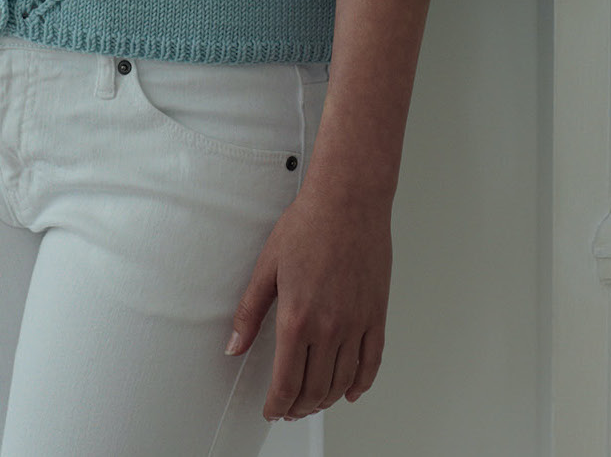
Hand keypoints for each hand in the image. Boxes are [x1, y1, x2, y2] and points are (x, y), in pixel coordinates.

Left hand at [225, 181, 391, 421]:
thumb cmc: (308, 225)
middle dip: (299, 407)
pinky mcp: (377, 315)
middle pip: (315, 390)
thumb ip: (249, 312)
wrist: (348, 201)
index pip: (286, 383)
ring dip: (326, 399)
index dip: (277, 405)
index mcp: (297, 318)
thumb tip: (234, 345)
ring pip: (342, 382)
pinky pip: (371, 363)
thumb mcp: (267, 267)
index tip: (272, 410)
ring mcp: (356, 324)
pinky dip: (361, 384)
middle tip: (289, 407)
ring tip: (313, 400)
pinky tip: (350, 389)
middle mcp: (329, 328)